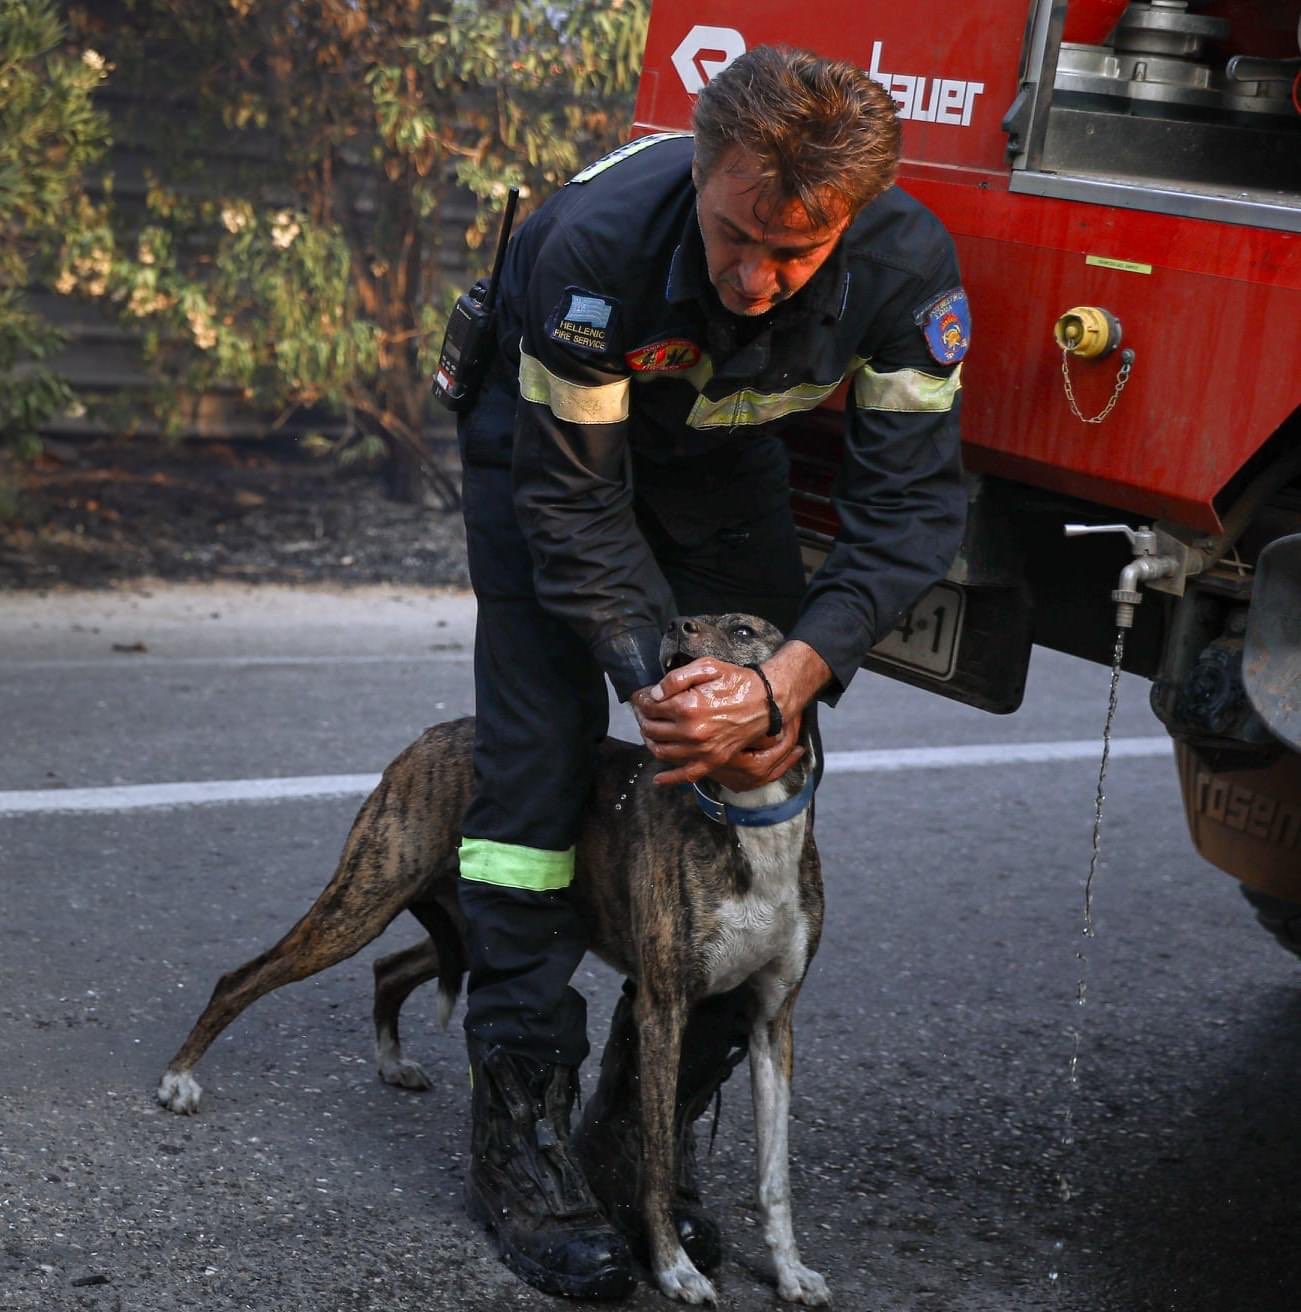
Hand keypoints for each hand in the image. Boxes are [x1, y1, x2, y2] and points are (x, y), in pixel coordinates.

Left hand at [631, 659, 803, 788]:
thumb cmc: (737, 681)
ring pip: (661, 751)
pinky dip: (669, 778)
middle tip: (644, 711)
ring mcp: (702, 750)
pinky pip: (685, 775)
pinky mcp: (712, 761)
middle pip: (651, 728)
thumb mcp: (707, 666)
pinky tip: (658, 779)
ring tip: (650, 730)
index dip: (642, 699)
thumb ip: (676, 678)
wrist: (766, 701)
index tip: (642, 696)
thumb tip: (654, 695)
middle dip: (643, 717)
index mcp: (688, 706)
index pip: (650, 706)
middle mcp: (691, 732)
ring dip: (649, 740)